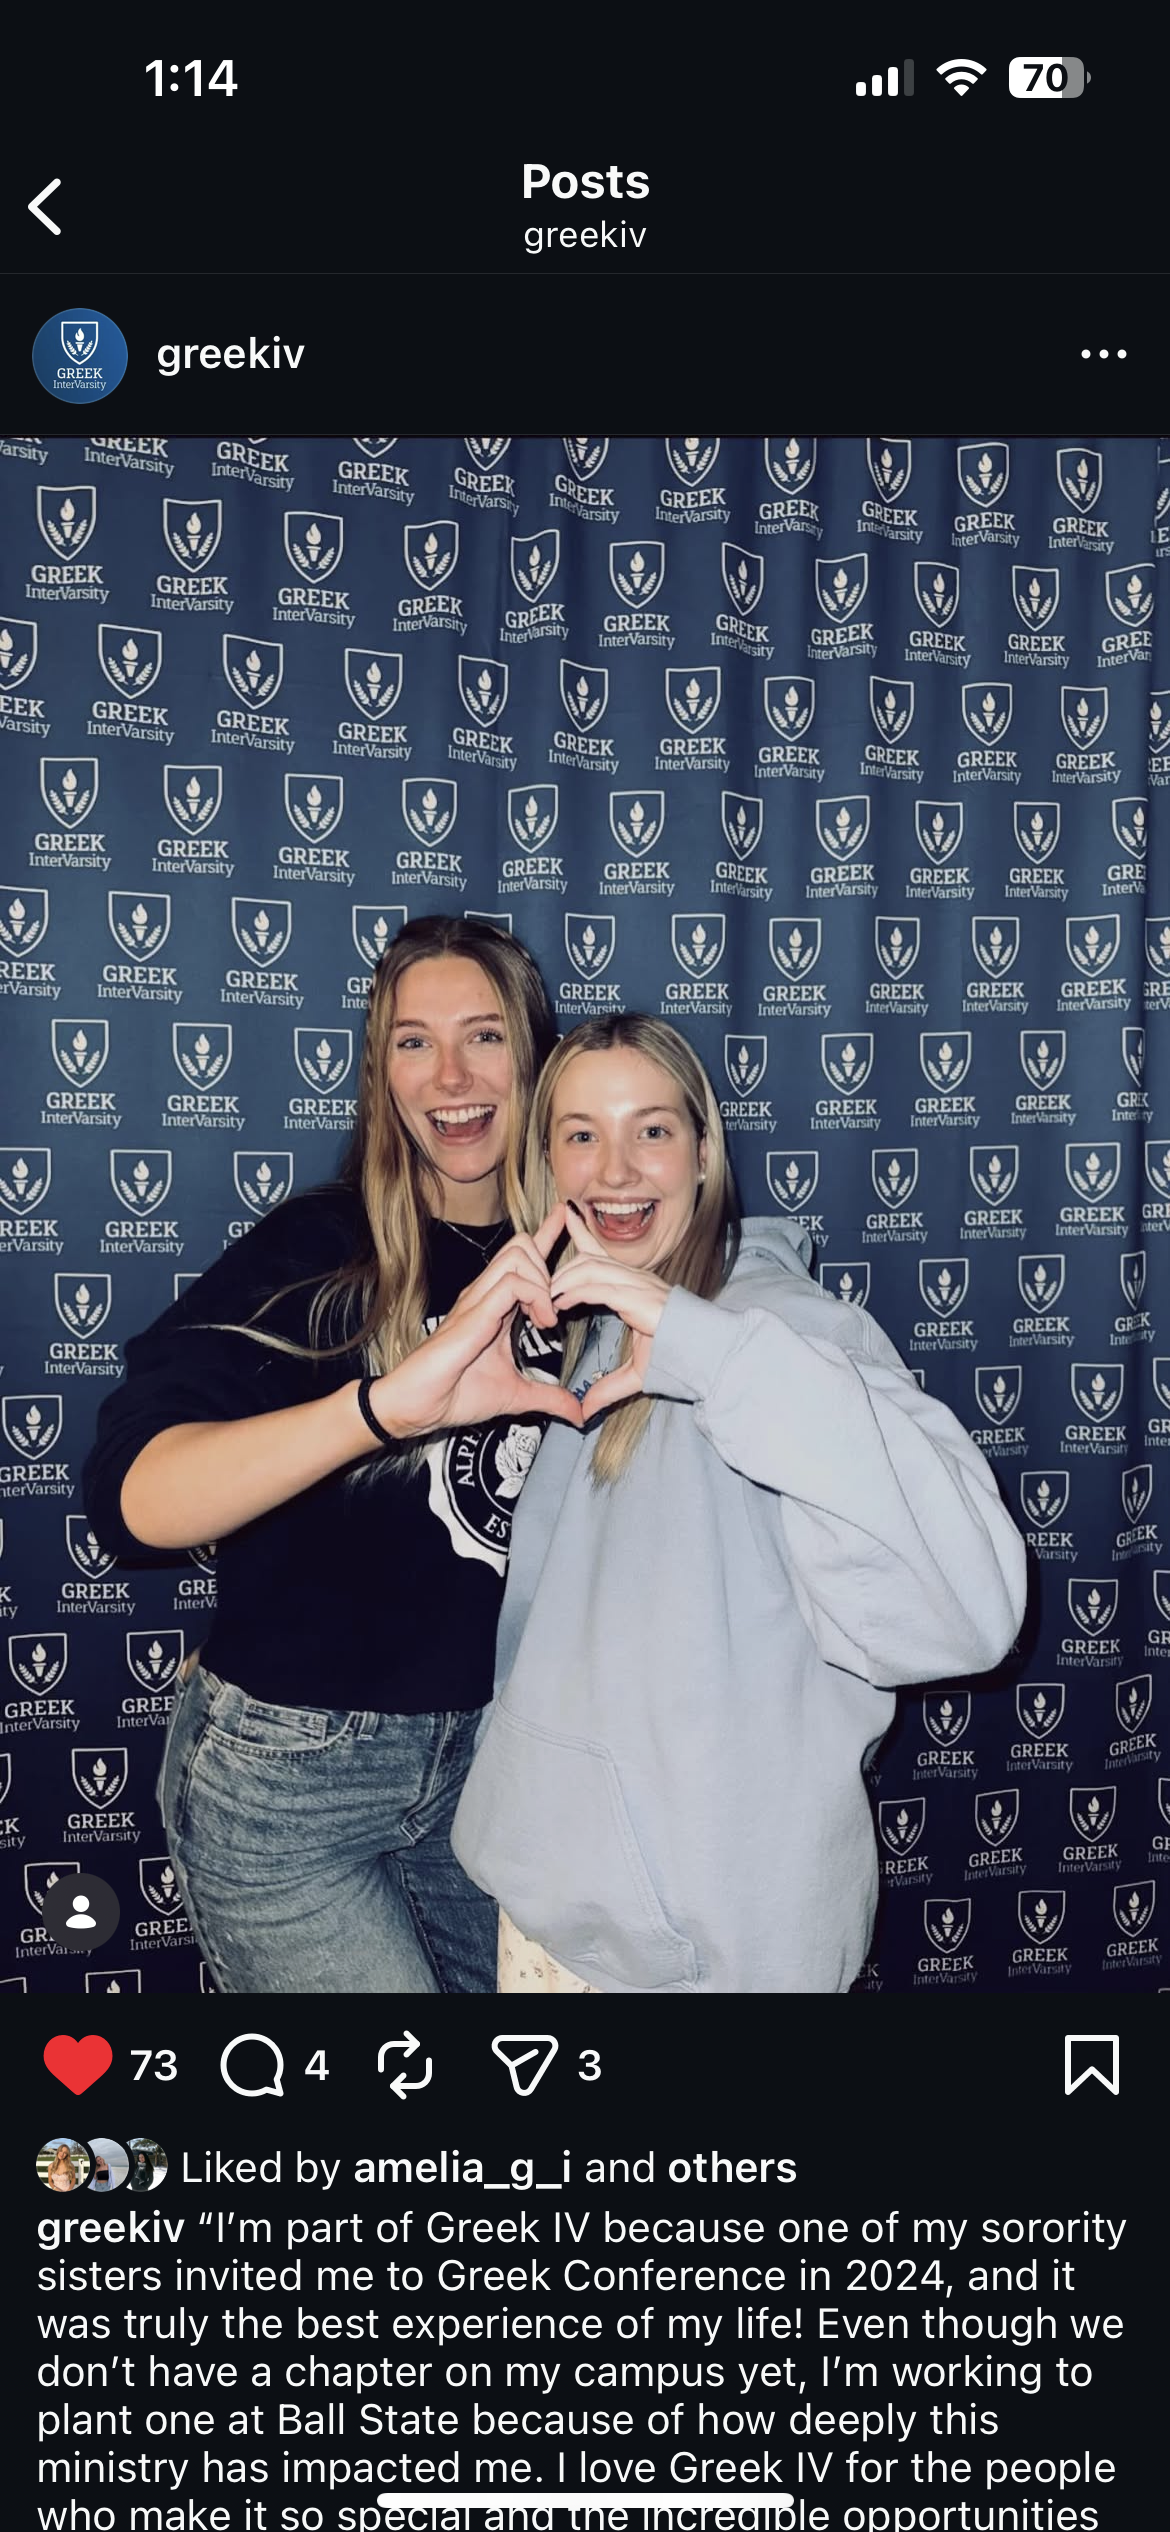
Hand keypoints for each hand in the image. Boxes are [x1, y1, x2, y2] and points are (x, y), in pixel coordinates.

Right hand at [367, 1203, 581, 1438]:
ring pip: (518, 1255)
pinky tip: (541, 1322)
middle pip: (522, 1245)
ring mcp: (477, 1299)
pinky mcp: (473, 1312)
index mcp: (495, 1305)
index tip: (566, 1219)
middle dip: (549, 1262)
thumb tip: (577, 1413)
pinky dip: (535, 1296)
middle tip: (555, 1306)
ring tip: (547, 1318)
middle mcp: (485, 1294)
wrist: (419, 1406)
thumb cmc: (456, 1394)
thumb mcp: (516, 1396)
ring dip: (544, 1281)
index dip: (547, 1236)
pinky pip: (511, 1284)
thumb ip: (548, 1397)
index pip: (522, 1259)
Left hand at [550, 1200, 669, 1414]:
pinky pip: (600, 1285)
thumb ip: (607, 1389)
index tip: (562, 1221)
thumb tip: (585, 1411)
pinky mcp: (639, 1297)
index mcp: (635, 1288)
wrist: (712, 1358)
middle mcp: (637, 1280)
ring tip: (544, 1298)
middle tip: (536, 1284)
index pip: (601, 1256)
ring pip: (590, 1268)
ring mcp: (639, 1285)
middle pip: (588, 1259)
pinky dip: (576, 1291)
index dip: (581, 1236)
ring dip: (563, 1280)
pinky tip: (559, 1302)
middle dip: (559, 1266)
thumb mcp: (635, 1375)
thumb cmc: (682, 1361)